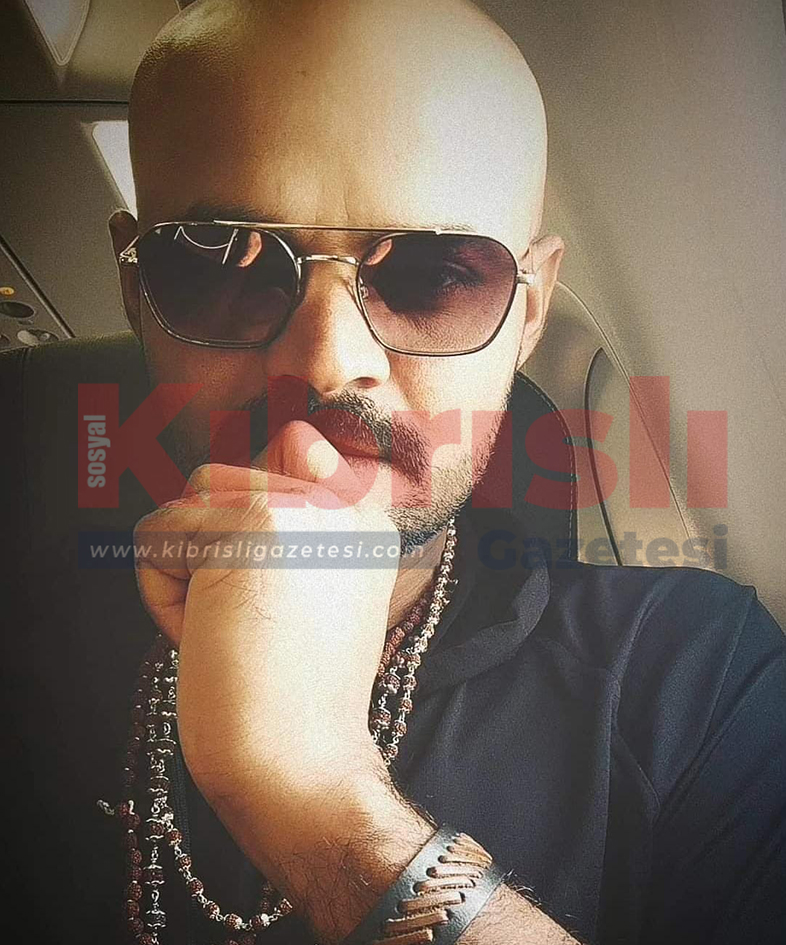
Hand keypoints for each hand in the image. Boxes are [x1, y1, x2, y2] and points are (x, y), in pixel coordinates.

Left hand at [133, 420, 398, 816]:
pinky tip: (209, 635)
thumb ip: (309, 515)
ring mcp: (299, 510)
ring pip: (187, 501)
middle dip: (211, 548)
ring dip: (186, 568)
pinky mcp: (247, 528)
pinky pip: (156, 534)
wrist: (301, 759)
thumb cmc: (298, 691)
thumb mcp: (328, 589)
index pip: (294, 443)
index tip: (271, 578)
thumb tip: (282, 441)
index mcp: (365, 518)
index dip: (253, 504)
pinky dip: (161, 593)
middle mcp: (341, 502)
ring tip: (229, 623)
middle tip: (251, 617)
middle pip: (222, 478)